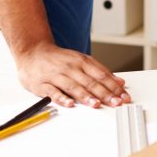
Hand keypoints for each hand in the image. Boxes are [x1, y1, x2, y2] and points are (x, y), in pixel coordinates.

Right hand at [13, 42, 130, 108]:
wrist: (32, 52)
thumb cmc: (58, 59)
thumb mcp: (81, 60)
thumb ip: (100, 71)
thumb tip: (119, 82)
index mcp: (81, 62)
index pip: (101, 75)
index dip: (114, 86)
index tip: (124, 96)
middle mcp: (71, 68)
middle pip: (90, 82)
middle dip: (105, 93)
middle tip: (116, 102)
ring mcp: (57, 76)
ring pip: (73, 87)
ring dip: (86, 96)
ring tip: (96, 104)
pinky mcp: (43, 84)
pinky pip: (53, 92)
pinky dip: (61, 98)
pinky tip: (69, 104)